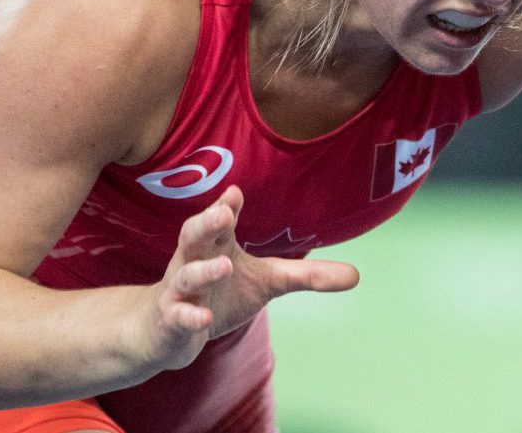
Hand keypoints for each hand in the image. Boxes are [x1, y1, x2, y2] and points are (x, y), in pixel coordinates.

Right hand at [140, 186, 358, 370]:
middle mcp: (192, 260)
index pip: (219, 220)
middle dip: (207, 222)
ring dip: (203, 270)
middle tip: (223, 212)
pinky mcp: (170, 319)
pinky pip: (177, 315)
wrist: (165, 330)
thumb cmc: (220, 293)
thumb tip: (357, 276)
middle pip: (194, 235)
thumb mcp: (267, 281)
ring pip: (186, 275)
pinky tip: (204, 318)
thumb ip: (307, 276)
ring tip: (225, 266)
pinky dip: (189, 315)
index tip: (236, 192)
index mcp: (215, 244)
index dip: (226, 206)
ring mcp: (180, 290)